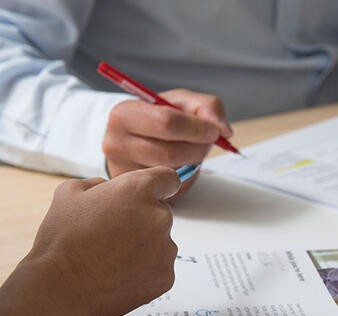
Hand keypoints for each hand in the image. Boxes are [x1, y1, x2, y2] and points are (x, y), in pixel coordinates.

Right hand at [25, 167, 179, 315]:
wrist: (62, 289)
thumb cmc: (62, 241)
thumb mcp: (69, 193)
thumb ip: (97, 183)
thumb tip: (107, 188)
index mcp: (138, 190)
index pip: (168, 178)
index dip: (158, 186)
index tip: (151, 194)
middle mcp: (159, 216)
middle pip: (160, 213)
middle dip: (141, 221)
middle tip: (111, 235)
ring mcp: (166, 249)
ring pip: (160, 243)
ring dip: (143, 247)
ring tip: (111, 258)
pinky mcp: (166, 276)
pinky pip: (159, 268)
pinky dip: (144, 271)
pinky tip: (118, 274)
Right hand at [103, 89, 232, 182]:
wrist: (134, 139)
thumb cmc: (159, 118)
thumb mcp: (182, 102)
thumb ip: (208, 107)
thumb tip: (222, 130)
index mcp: (124, 114)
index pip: (166, 122)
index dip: (197, 128)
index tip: (213, 131)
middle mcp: (115, 143)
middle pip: (170, 153)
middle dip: (198, 149)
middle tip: (206, 143)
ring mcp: (121, 171)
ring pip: (171, 174)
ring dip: (191, 164)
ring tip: (190, 151)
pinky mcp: (131, 191)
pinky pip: (168, 190)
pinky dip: (182, 178)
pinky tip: (178, 166)